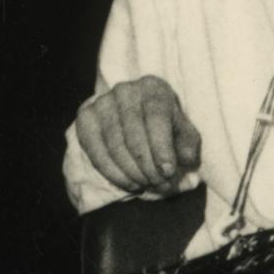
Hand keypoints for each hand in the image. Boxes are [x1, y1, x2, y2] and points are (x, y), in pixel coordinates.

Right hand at [75, 76, 203, 196]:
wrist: (134, 120)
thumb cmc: (164, 127)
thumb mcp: (183, 132)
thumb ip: (188, 144)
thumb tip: (187, 158)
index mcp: (153, 88)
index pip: (156, 118)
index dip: (162, 148)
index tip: (168, 172)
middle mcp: (125, 90)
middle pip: (134, 136)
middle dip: (148, 167)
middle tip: (159, 185)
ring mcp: (102, 103)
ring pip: (115, 146)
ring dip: (132, 173)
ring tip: (147, 185)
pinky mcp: (85, 119)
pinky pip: (96, 152)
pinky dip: (114, 174)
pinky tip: (129, 183)